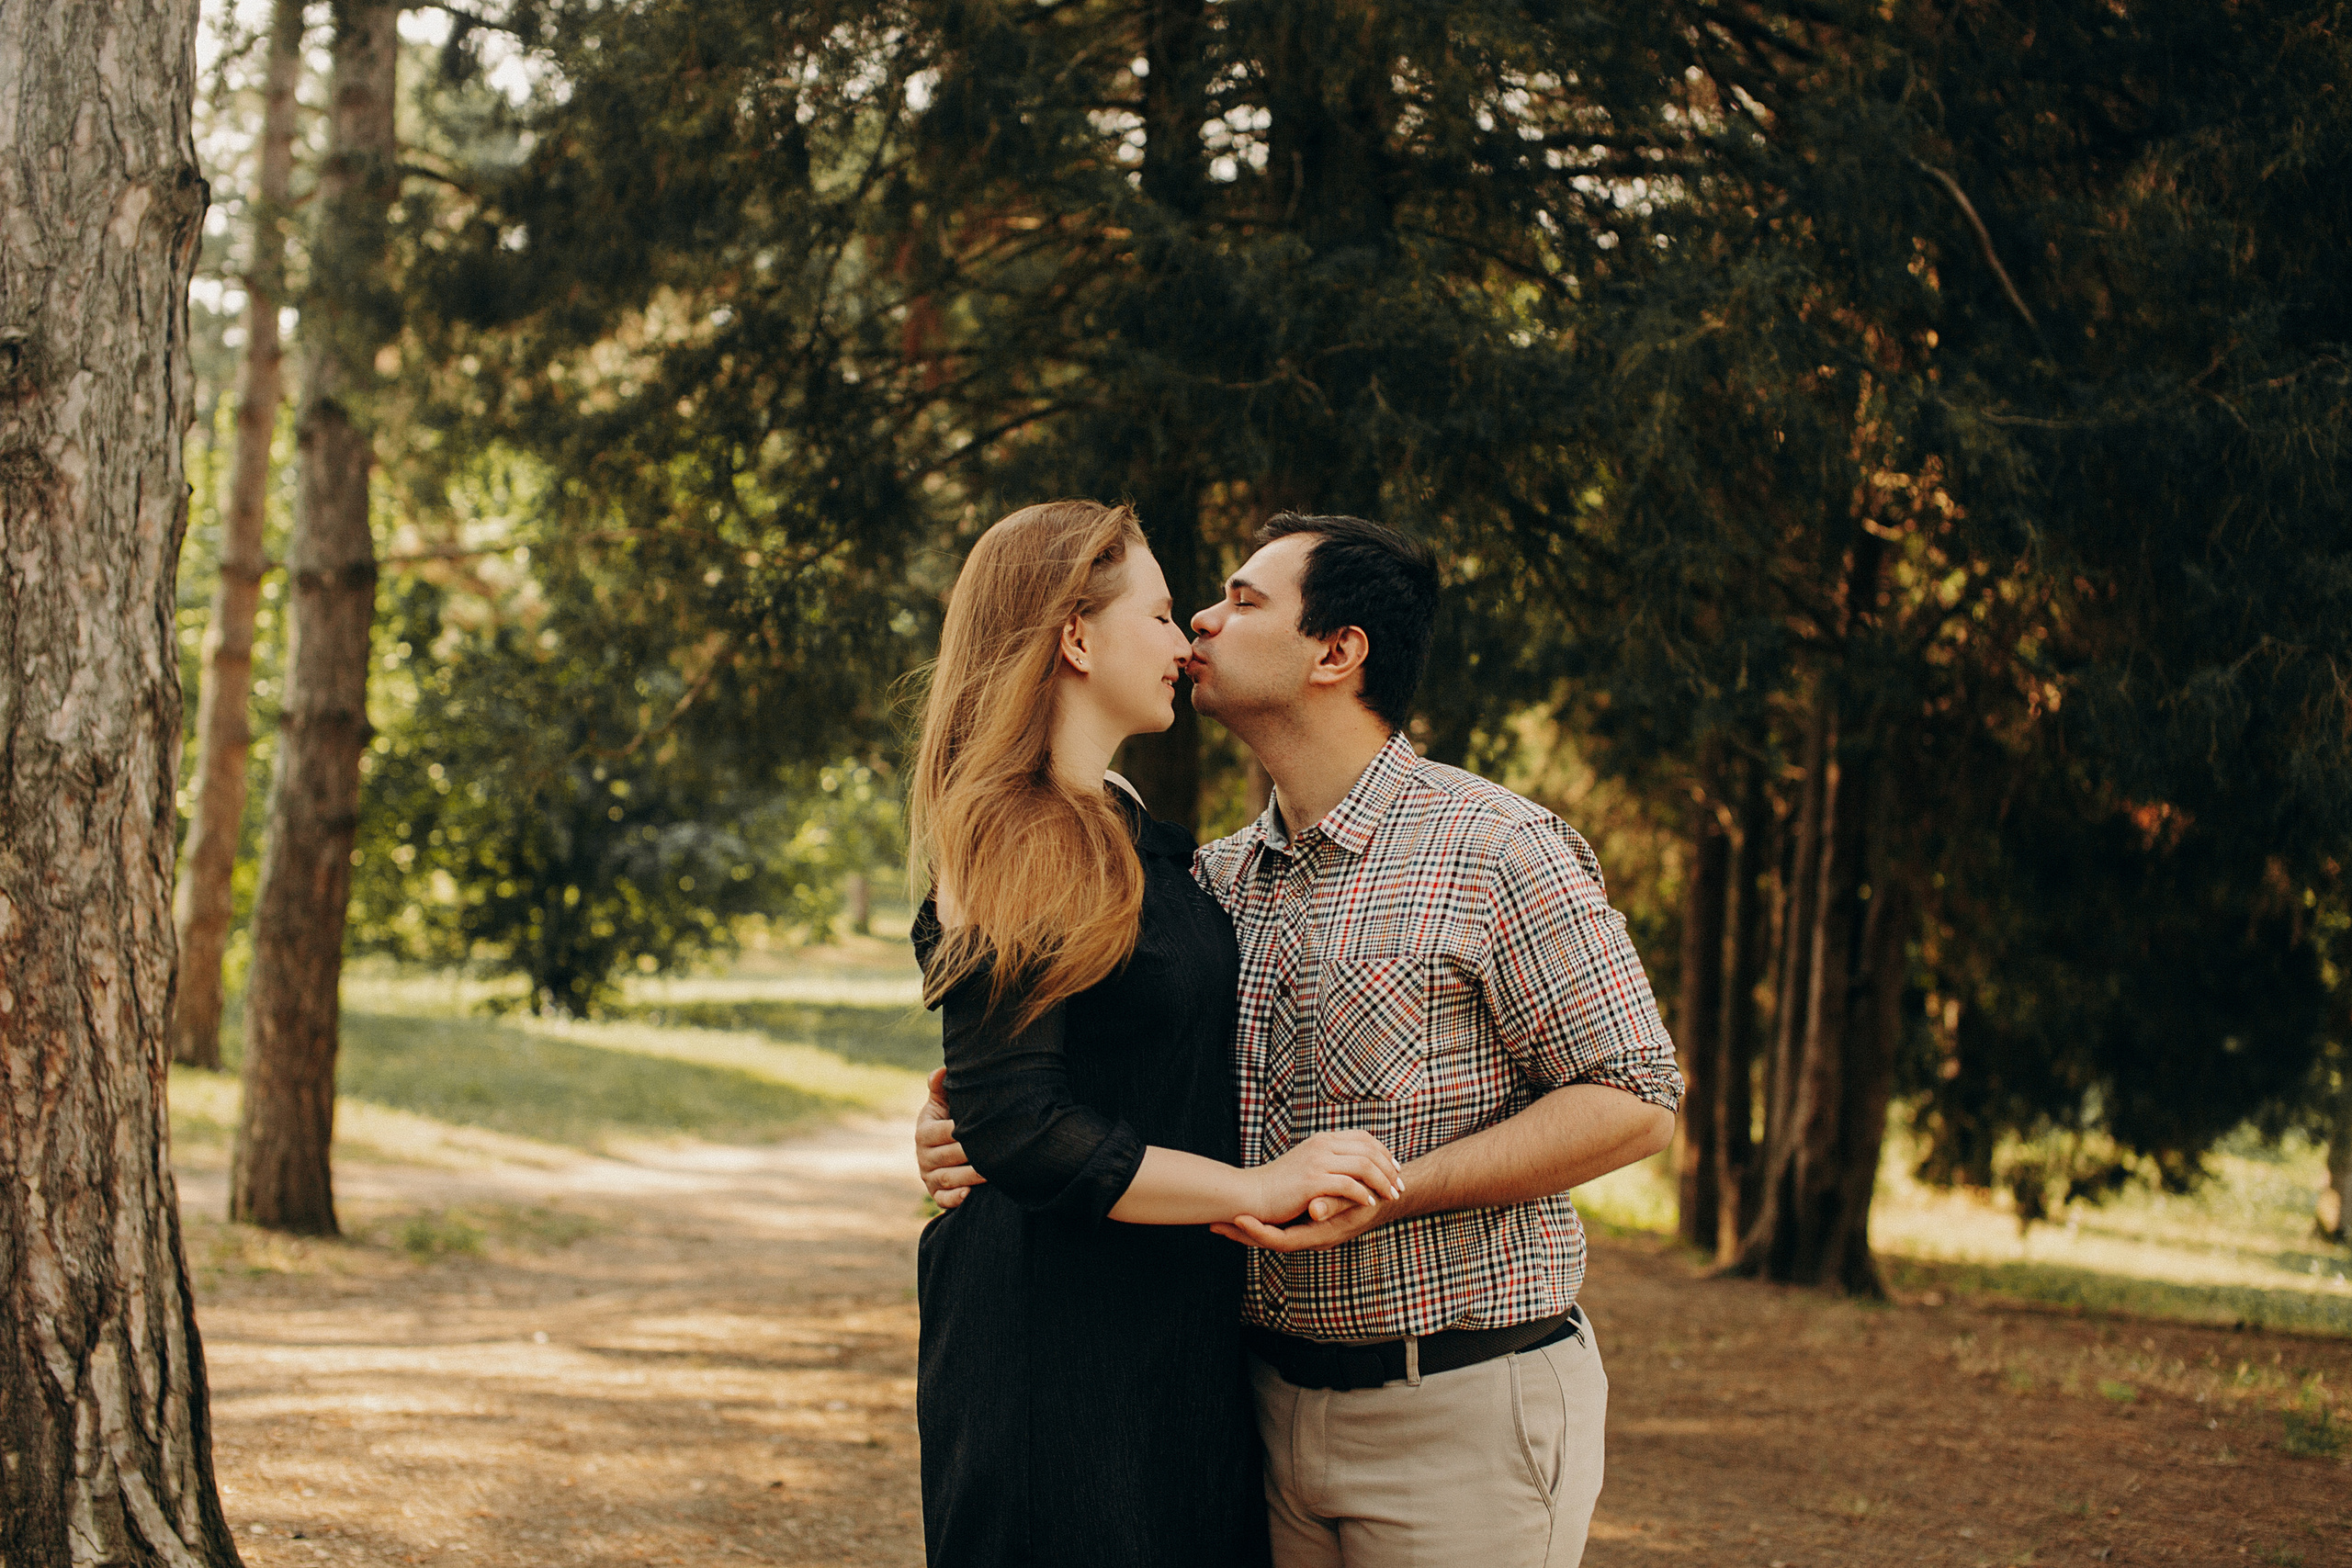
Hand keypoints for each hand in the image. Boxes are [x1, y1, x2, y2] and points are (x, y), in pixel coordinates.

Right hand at [916, 1067, 985, 1208]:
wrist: (946, 1146)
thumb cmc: (949, 1118)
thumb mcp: (942, 1102)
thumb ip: (940, 1087)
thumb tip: (940, 1071)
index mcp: (923, 1132)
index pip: (942, 1132)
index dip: (960, 1129)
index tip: (983, 1124)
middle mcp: (923, 1156)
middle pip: (947, 1156)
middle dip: (971, 1154)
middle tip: (995, 1150)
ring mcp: (929, 1177)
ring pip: (948, 1178)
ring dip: (969, 1176)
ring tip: (991, 1172)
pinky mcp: (936, 1194)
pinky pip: (943, 1200)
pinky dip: (954, 1199)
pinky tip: (970, 1194)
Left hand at [1211, 1198, 1385, 1252]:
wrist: (1385, 1198)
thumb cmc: (1373, 1201)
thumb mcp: (1357, 1203)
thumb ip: (1335, 1205)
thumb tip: (1314, 1210)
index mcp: (1320, 1234)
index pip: (1281, 1241)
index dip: (1259, 1233)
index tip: (1237, 1221)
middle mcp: (1311, 1236)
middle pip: (1270, 1241)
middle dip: (1242, 1234)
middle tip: (1213, 1223)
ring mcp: (1307, 1231)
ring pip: (1271, 1235)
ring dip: (1247, 1230)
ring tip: (1219, 1220)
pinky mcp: (1305, 1223)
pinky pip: (1278, 1227)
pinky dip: (1261, 1221)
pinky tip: (1246, 1210)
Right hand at [1240, 1130, 1402, 1227]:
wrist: (1251, 1193)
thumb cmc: (1279, 1184)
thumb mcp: (1307, 1163)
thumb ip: (1328, 1159)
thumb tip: (1351, 1163)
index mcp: (1322, 1139)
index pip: (1364, 1138)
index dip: (1384, 1153)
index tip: (1395, 1169)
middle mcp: (1322, 1145)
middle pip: (1369, 1150)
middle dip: (1389, 1169)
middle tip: (1400, 1186)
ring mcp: (1317, 1162)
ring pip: (1363, 1165)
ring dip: (1382, 1182)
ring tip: (1390, 1196)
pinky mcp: (1312, 1181)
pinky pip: (1348, 1185)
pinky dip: (1363, 1194)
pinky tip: (1369, 1204)